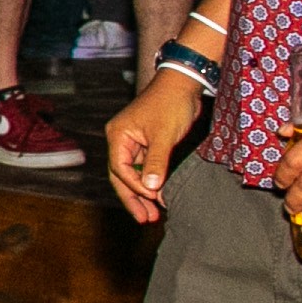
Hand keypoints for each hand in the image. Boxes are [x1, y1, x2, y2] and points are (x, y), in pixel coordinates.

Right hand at [106, 66, 205, 224]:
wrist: (184, 83)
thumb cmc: (171, 104)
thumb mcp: (164, 135)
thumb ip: (156, 162)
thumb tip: (151, 189)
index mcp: (118, 135)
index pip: (120, 168)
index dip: (135, 186)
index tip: (152, 198)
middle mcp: (121, 140)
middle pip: (122, 175)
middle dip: (134, 198)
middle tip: (146, 219)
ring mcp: (134, 142)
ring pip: (134, 174)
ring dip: (143, 193)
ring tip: (153, 214)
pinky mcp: (148, 143)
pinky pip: (145, 167)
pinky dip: (152, 182)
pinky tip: (159, 195)